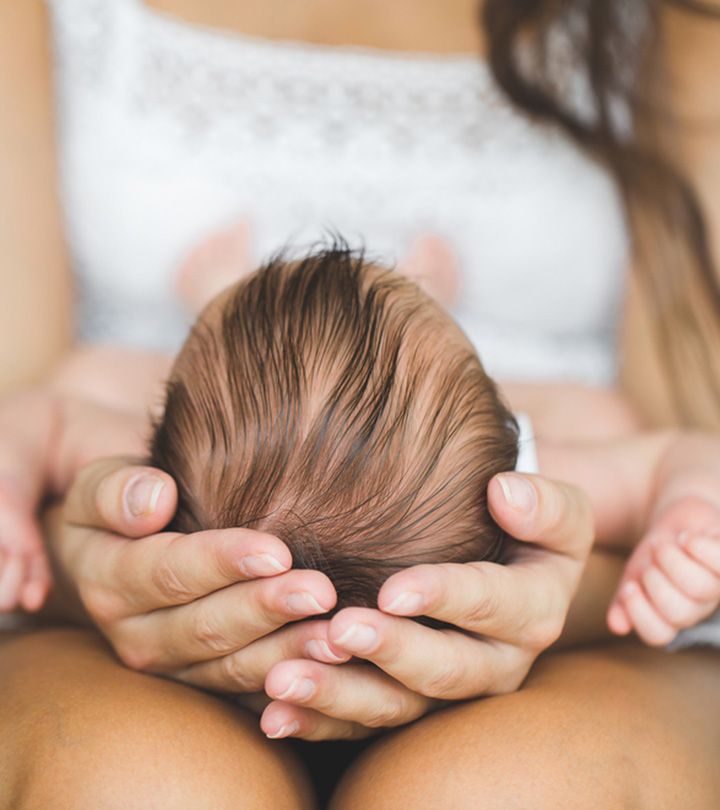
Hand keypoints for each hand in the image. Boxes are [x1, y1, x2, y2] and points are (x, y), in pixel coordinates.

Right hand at [57, 458, 343, 692]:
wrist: (124, 543)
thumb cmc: (123, 503)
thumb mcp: (99, 486)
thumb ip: (116, 491)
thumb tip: (154, 500)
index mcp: (110, 583)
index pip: (171, 572)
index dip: (224, 563)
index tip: (277, 552)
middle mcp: (138, 636)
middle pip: (208, 628)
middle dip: (267, 610)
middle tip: (322, 593)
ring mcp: (174, 667)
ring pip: (233, 668)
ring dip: (288, 654)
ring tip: (337, 637)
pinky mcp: (207, 682)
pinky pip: (250, 691)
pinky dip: (292, 682)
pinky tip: (332, 669)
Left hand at [257, 473, 593, 739]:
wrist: (511, 567)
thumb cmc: (527, 529)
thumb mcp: (556, 514)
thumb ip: (544, 504)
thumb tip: (505, 491)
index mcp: (532, 613)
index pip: (492, 605)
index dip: (444, 597)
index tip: (392, 590)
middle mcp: (495, 664)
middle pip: (445, 670)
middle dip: (390, 652)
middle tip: (338, 630)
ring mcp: (449, 691)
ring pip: (398, 707)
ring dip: (340, 696)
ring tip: (285, 679)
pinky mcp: (410, 703)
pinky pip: (365, 724)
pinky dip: (319, 721)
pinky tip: (276, 714)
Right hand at [607, 496, 719, 645]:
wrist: (677, 525)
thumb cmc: (656, 556)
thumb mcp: (633, 576)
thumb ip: (623, 602)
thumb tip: (616, 626)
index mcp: (669, 616)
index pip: (658, 634)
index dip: (640, 613)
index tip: (629, 586)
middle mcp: (696, 607)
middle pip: (679, 614)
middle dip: (655, 582)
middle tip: (649, 561)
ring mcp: (715, 587)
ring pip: (699, 588)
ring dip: (672, 559)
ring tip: (662, 544)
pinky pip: (719, 563)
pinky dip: (697, 546)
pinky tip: (685, 538)